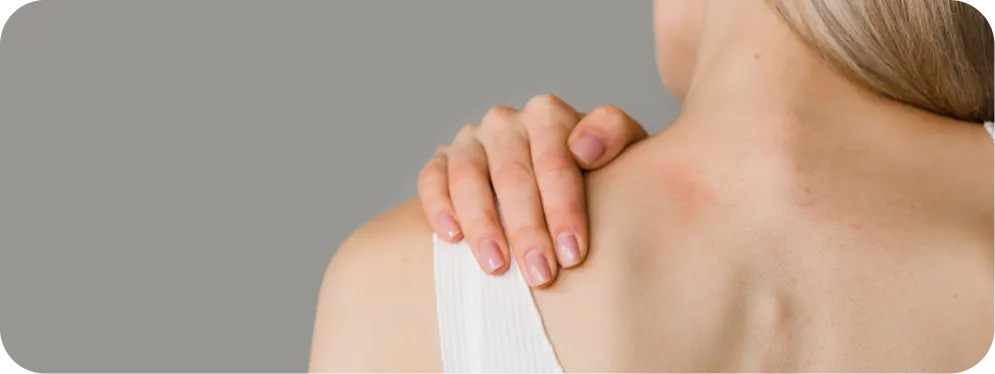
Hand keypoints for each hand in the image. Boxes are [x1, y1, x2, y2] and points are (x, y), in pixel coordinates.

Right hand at [418, 94, 647, 286]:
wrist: (567, 183)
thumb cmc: (600, 175)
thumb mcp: (625, 152)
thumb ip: (615, 136)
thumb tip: (583, 148)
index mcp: (548, 115)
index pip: (555, 160)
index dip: (564, 208)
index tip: (574, 254)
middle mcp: (506, 122)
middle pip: (512, 174)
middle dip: (527, 228)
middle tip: (541, 274)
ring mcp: (471, 140)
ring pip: (468, 176)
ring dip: (482, 223)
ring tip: (497, 267)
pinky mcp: (443, 160)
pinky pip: (432, 178)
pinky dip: (438, 206)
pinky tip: (452, 238)